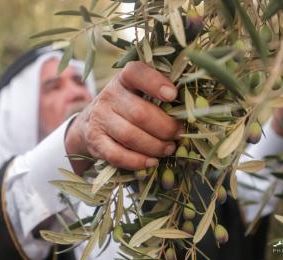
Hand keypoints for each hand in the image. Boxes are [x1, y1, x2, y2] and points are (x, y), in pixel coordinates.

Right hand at [65, 61, 182, 173]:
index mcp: (124, 79)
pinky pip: (117, 155)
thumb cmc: (127, 107)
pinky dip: (137, 161)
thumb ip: (159, 96)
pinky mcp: (94, 140)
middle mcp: (109, 96)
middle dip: (164, 127)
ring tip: (169, 149)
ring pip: (129, 135)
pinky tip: (152, 162)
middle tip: (178, 134)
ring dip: (154, 146)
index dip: (155, 83)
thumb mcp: (139, 94)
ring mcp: (99, 119)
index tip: (173, 95)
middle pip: (139, 113)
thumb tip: (191, 110)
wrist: (91, 123)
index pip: (136, 73)